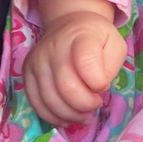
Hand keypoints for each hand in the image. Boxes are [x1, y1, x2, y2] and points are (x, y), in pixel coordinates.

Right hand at [23, 0, 126, 127]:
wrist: (68, 25)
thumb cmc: (96, 38)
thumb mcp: (115, 45)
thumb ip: (110, 67)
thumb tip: (96, 89)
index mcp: (81, 37)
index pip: (86, 62)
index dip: (98, 83)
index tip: (103, 87)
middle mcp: (54, 47)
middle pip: (66, 88)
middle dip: (85, 105)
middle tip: (95, 105)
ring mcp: (37, 61)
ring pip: (50, 100)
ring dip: (70, 115)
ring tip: (84, 115)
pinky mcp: (27, 73)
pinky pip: (36, 103)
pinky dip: (53, 116)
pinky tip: (67, 117)